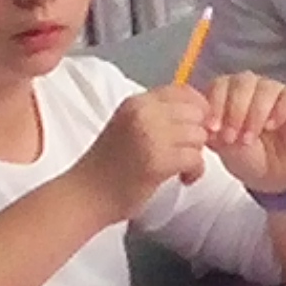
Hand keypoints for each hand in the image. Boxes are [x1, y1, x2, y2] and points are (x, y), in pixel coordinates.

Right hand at [79, 86, 215, 219]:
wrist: (86, 195)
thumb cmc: (108, 165)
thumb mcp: (129, 125)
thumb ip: (157, 115)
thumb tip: (197, 112)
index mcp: (136, 102)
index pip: (183, 91)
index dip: (197, 109)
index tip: (194, 128)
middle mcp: (143, 114)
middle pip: (196, 113)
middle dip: (198, 133)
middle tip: (187, 151)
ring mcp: (150, 136)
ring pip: (199, 135)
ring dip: (197, 154)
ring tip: (182, 168)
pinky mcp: (158, 161)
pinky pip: (196, 158)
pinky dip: (195, 171)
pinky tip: (183, 179)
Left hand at [198, 71, 285, 198]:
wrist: (271, 174)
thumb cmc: (245, 156)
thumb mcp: (223, 146)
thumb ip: (214, 131)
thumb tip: (204, 123)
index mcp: (227, 92)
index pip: (220, 84)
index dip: (216, 105)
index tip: (213, 129)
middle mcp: (250, 86)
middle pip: (242, 82)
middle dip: (234, 111)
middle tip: (230, 137)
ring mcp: (273, 90)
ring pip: (265, 88)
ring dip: (255, 114)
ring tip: (249, 139)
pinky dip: (279, 110)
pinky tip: (271, 127)